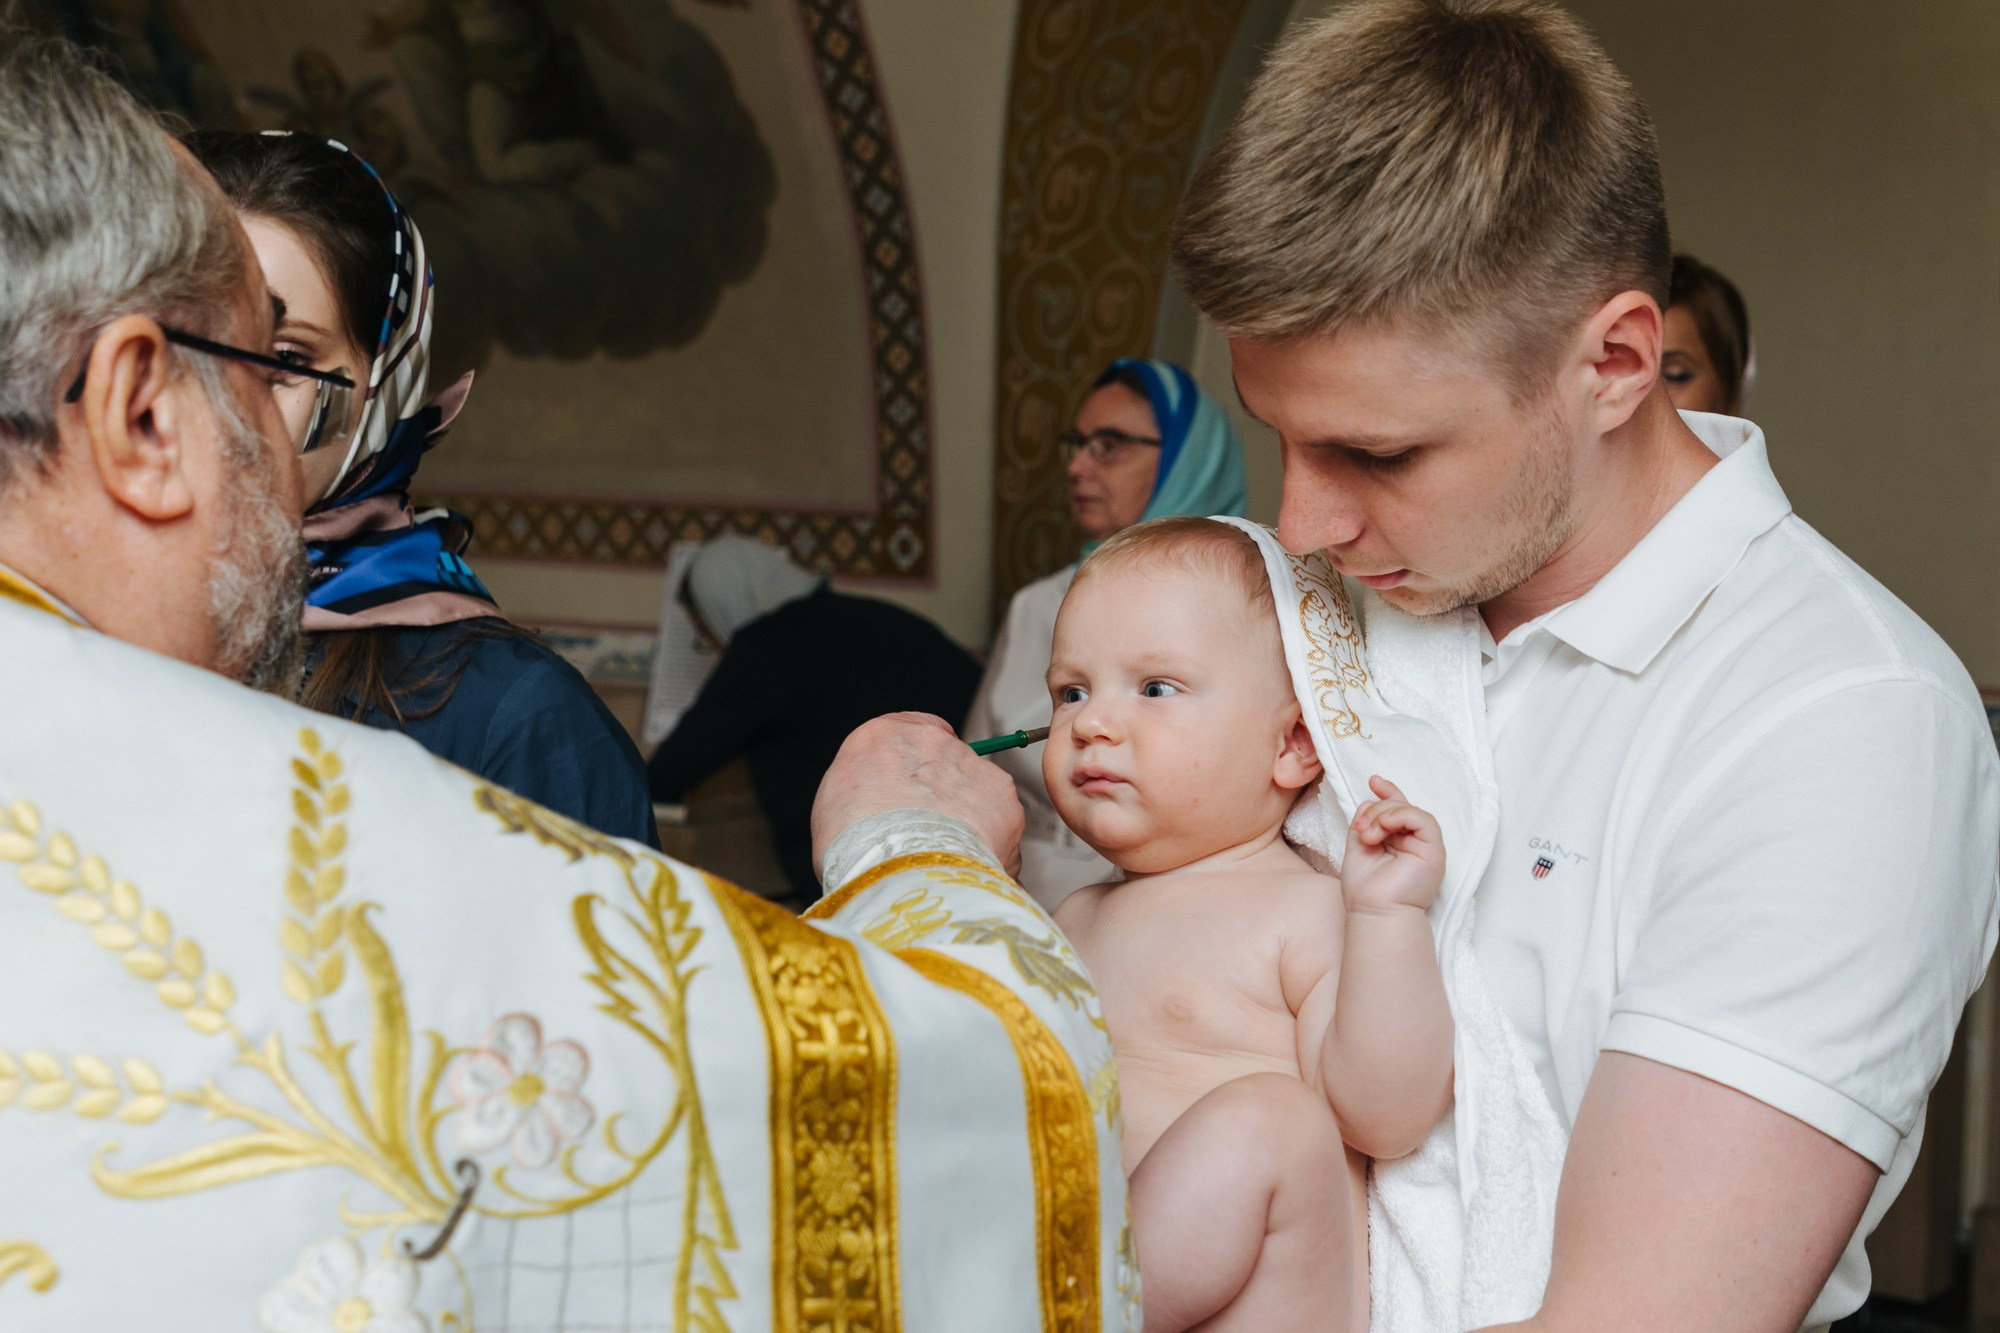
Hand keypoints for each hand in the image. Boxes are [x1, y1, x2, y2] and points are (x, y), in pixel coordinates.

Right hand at [810, 712, 1024, 876]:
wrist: (899, 870)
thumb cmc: (858, 847)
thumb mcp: (835, 807)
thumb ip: (867, 792)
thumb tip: (880, 808)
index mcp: (883, 737)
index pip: (912, 730)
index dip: (919, 763)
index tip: (919, 787)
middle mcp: (932, 742)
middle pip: (947, 761)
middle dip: (946, 792)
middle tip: (931, 829)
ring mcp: (971, 766)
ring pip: (977, 791)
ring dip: (970, 817)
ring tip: (948, 854)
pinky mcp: (1002, 796)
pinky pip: (1001, 821)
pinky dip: (992, 842)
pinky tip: (968, 863)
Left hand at [1340, 776, 1444, 913]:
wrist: (1375, 913)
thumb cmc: (1366, 888)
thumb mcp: (1359, 846)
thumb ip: (1365, 822)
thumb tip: (1370, 799)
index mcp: (1398, 841)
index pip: (1397, 809)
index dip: (1388, 792)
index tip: (1373, 781)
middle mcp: (1414, 842)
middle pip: (1399, 806)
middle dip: (1375, 810)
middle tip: (1361, 830)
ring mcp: (1425, 846)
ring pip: (1410, 810)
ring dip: (1383, 815)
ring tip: (1368, 835)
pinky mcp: (1434, 851)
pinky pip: (1423, 820)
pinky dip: (1402, 815)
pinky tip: (1385, 826)